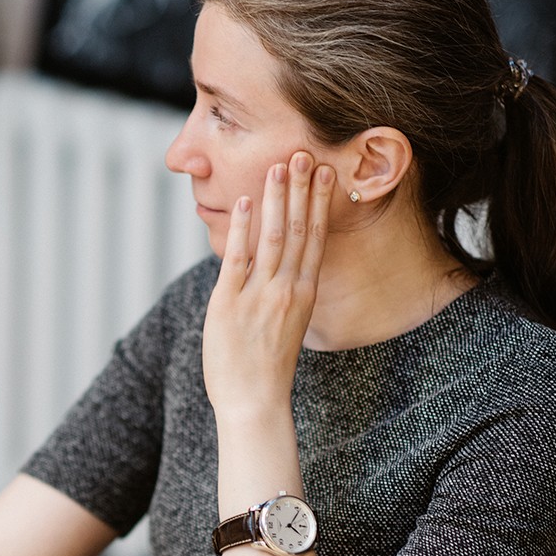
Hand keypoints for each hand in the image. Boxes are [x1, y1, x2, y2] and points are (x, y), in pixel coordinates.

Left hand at [202, 151, 333, 420]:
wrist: (254, 402)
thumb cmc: (266, 371)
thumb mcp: (284, 327)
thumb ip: (283, 297)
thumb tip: (274, 272)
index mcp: (303, 295)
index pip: (314, 239)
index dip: (318, 204)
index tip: (324, 174)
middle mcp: (287, 290)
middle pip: (297, 230)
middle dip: (300, 190)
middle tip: (304, 153)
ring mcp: (260, 295)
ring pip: (272, 237)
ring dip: (276, 199)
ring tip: (280, 166)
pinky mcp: (231, 302)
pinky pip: (238, 258)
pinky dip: (243, 228)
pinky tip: (245, 201)